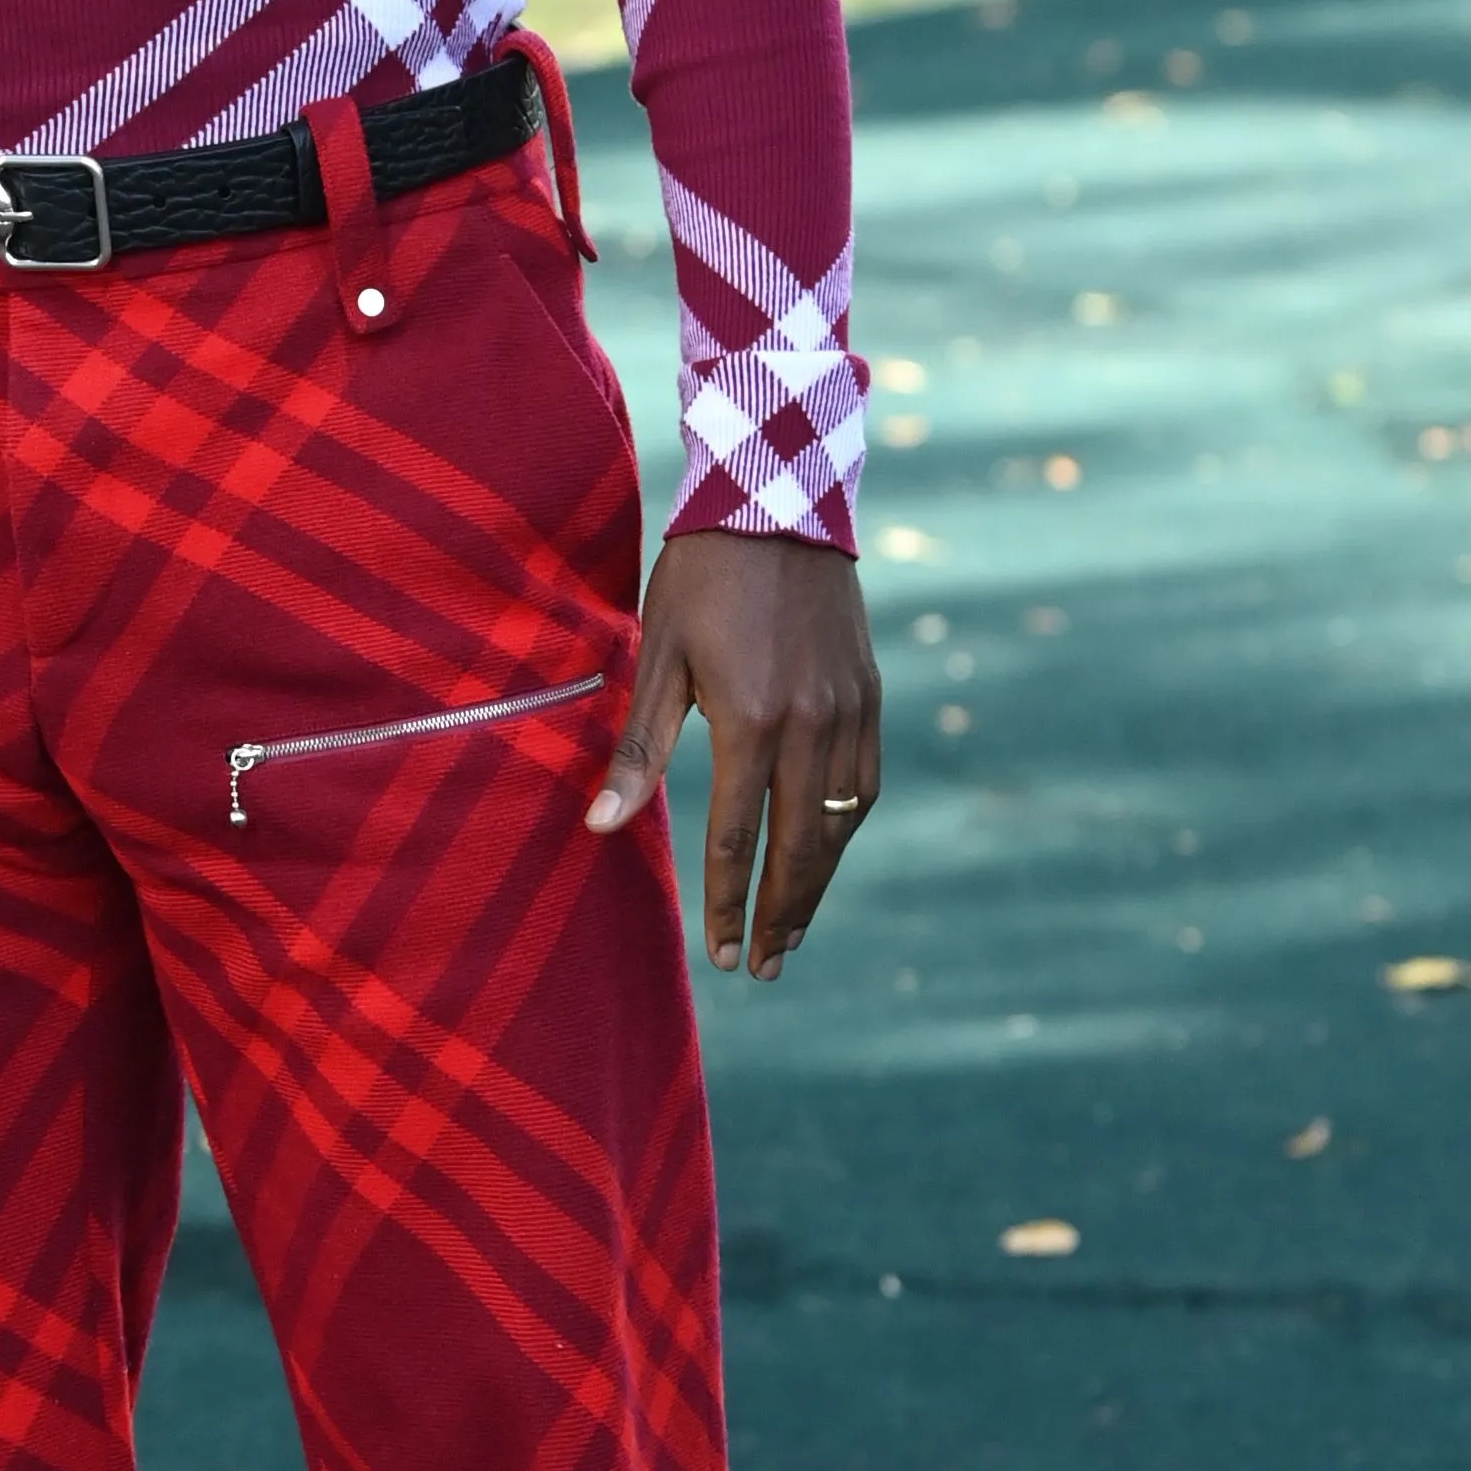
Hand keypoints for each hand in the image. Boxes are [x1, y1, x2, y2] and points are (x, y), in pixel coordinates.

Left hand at [585, 533, 879, 980]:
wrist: (779, 503)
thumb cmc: (700, 579)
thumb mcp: (655, 658)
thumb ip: (637, 750)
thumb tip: (600, 828)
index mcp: (751, 719)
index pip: (735, 838)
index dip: (725, 902)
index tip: (719, 954)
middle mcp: (811, 725)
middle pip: (799, 847)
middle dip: (779, 915)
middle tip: (762, 968)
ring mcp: (849, 712)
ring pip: (838, 825)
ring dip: (816, 885)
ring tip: (792, 932)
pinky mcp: (870, 697)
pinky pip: (863, 786)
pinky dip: (844, 832)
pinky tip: (824, 857)